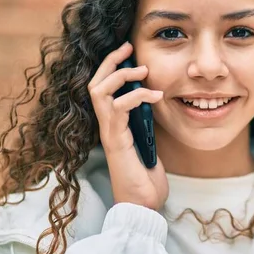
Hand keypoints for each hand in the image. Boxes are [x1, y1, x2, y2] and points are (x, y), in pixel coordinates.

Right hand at [87, 42, 168, 210]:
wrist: (143, 205)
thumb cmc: (147, 179)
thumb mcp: (151, 143)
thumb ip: (148, 124)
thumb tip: (158, 103)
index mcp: (115, 125)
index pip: (104, 88)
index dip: (113, 67)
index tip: (129, 51)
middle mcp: (108, 126)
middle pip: (95, 83)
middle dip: (111, 61)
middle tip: (129, 47)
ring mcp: (109, 133)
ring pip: (99, 91)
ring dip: (121, 75)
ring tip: (143, 71)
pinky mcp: (116, 141)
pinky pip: (119, 108)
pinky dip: (137, 96)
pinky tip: (156, 95)